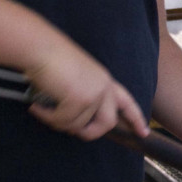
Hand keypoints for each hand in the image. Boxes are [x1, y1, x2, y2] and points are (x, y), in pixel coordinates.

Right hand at [24, 45, 148, 141]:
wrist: (40, 47)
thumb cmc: (51, 60)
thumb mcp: (76, 78)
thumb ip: (84, 97)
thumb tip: (76, 125)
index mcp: (104, 80)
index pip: (126, 101)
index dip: (135, 118)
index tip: (144, 132)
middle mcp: (103, 86)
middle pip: (107, 123)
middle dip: (89, 133)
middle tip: (71, 131)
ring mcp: (94, 93)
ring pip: (79, 126)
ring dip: (58, 122)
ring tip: (43, 108)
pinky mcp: (80, 99)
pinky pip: (63, 121)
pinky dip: (47, 118)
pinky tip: (37, 107)